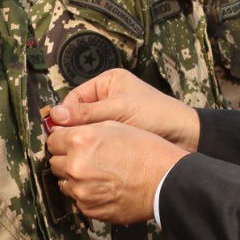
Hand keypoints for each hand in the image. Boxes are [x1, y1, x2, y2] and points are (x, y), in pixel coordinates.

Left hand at [47, 119, 184, 225]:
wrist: (166, 181)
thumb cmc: (146, 150)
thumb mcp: (115, 126)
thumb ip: (85, 128)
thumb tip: (63, 133)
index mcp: (81, 141)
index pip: (52, 140)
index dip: (62, 140)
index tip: (70, 142)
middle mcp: (76, 166)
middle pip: (54, 162)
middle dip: (67, 159)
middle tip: (88, 157)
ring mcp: (81, 191)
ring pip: (64, 182)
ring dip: (75, 178)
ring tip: (99, 173)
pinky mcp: (89, 209)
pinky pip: (78, 200)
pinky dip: (87, 194)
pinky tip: (105, 187)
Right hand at [53, 67, 199, 151]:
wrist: (185, 136)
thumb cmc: (158, 114)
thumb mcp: (120, 110)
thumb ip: (88, 113)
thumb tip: (55, 115)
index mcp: (108, 82)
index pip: (75, 98)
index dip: (65, 115)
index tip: (57, 132)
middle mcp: (108, 97)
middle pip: (79, 115)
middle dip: (74, 129)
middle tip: (66, 145)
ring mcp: (113, 116)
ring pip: (88, 130)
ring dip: (84, 140)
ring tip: (79, 152)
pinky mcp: (118, 134)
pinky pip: (98, 140)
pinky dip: (95, 148)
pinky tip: (92, 156)